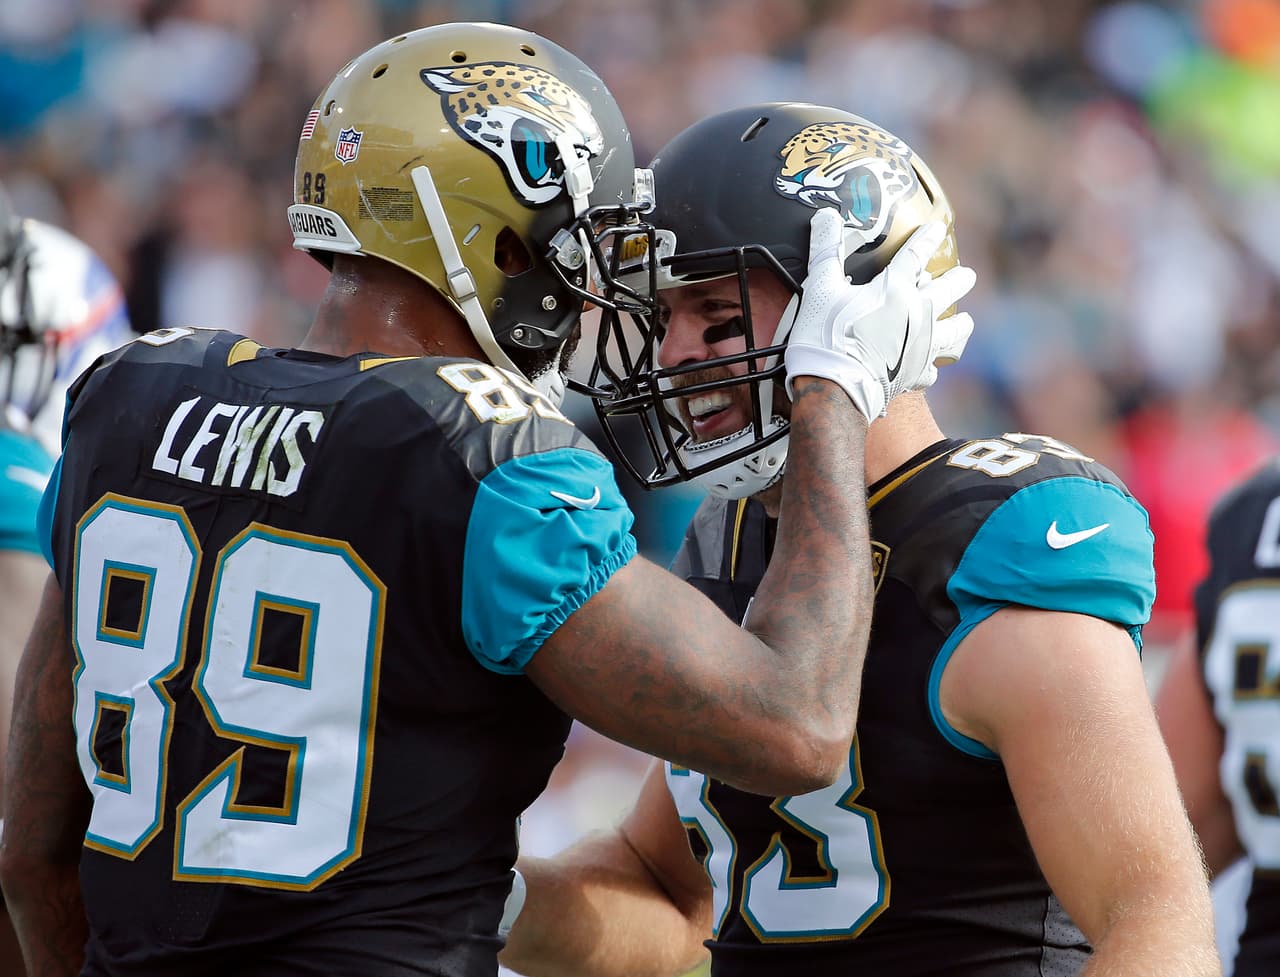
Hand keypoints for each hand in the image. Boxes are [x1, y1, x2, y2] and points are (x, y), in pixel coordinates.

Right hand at [784, 208, 975, 418]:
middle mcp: (917, 314)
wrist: (835, 388)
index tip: (938, 229)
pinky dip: (932, 366)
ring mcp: (922, 346)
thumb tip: (825, 216)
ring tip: (966, 321)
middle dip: (960, 280)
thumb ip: (825, 251)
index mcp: (895, 289)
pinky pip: (933, 370)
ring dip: (961, 324)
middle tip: (967, 275)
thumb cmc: (826, 337)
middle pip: (949, 291)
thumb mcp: (819, 289)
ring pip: (955, 332)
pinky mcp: (916, 374)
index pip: (916, 255)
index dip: (926, 239)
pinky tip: (931, 366)